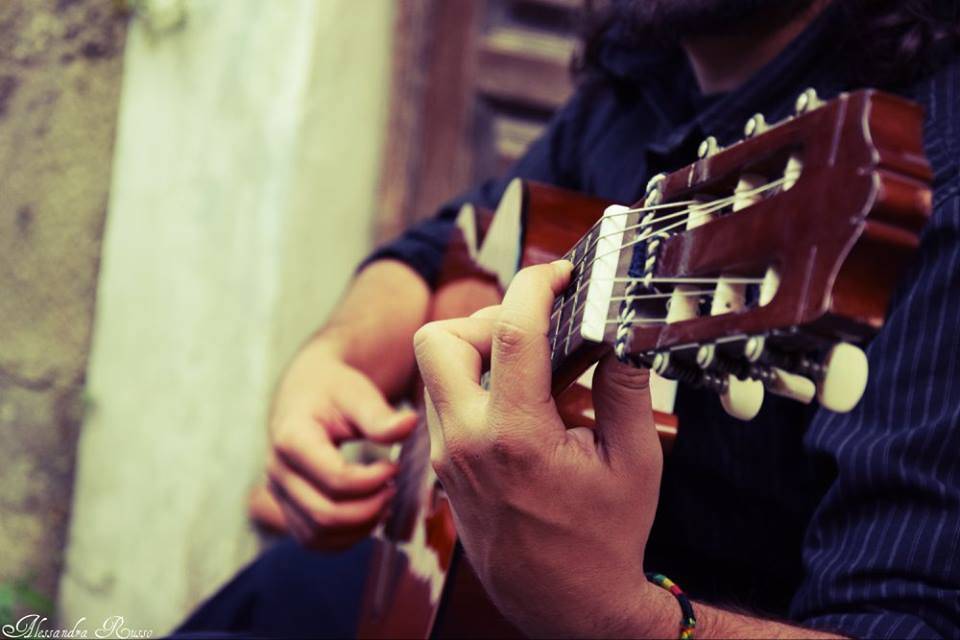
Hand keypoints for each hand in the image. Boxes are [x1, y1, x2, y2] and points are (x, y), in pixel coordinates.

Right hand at [266, 340, 417, 549]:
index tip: (394, 466)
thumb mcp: (357, 393)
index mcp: (291, 439)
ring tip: (383, 501)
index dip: (373, 481)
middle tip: (392, 489)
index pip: (336, 479)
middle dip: (368, 509)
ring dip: (358, 527)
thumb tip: (408, 424)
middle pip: (325, 514)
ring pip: (318, 535)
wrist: (308, 393)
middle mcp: (277, 471)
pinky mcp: (287, 508)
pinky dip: (345, 537)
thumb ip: (379, 415)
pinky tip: (369, 515)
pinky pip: (314, 540)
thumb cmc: (334, 391)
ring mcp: (278, 493)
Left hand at [413, 261, 663, 636]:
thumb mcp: (633, 462)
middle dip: (483, 318)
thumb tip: (621, 332)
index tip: (559, 273)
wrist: (563, 604)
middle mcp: (466, 442)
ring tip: (531, 368)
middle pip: (439, 339)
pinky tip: (520, 402)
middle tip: (533, 331)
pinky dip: (473, 383)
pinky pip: (442, 401)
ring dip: (477, 351)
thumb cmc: (603, 540)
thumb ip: (625, 389)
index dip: (535, 285)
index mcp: (516, 436)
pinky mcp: (445, 467)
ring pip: (435, 369)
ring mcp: (448, 456)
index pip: (511, 331)